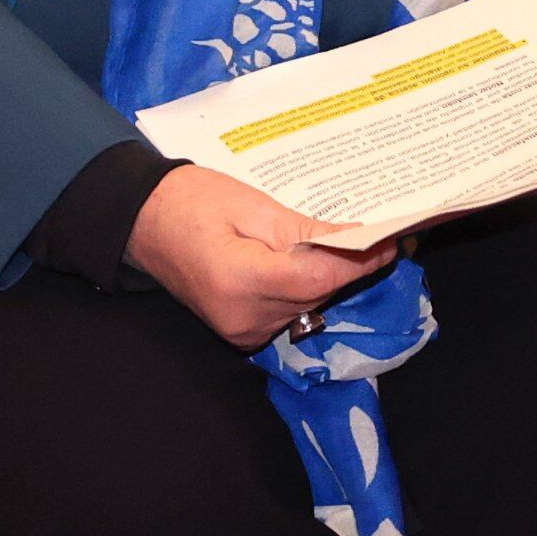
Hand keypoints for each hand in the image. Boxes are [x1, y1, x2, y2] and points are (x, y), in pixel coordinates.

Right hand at [125, 166, 399, 348]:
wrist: (144, 223)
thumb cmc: (193, 201)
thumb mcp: (254, 206)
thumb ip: (307, 231)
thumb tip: (360, 239)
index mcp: (241, 282)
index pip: (319, 277)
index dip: (360, 260)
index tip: (393, 239)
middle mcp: (244, 318)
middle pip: (318, 292)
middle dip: (349, 265)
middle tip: (379, 234)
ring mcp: (241, 332)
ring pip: (309, 304)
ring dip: (328, 276)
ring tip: (349, 242)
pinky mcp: (241, 333)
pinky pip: (290, 310)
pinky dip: (306, 286)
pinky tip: (313, 260)